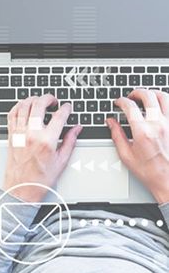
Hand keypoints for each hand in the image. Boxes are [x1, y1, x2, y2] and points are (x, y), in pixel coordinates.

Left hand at [3, 94, 81, 201]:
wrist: (21, 188)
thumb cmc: (39, 179)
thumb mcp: (61, 161)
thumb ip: (70, 141)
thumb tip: (77, 129)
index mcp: (46, 141)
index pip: (59, 116)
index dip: (66, 108)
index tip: (68, 107)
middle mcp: (31, 134)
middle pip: (38, 104)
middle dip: (48, 98)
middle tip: (54, 101)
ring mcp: (19, 134)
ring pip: (23, 106)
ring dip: (33, 99)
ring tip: (40, 101)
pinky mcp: (11, 136)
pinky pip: (12, 115)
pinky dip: (18, 107)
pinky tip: (24, 107)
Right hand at [107, 89, 168, 203]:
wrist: (168, 179)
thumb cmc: (150, 171)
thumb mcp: (126, 155)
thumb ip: (117, 135)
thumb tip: (111, 123)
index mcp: (142, 132)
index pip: (130, 107)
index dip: (121, 101)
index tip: (118, 102)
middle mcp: (158, 125)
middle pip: (148, 96)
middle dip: (137, 92)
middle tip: (131, 96)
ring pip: (163, 97)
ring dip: (152, 93)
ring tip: (146, 97)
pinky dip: (164, 102)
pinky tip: (159, 106)